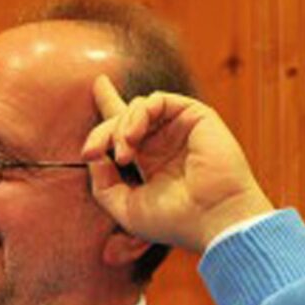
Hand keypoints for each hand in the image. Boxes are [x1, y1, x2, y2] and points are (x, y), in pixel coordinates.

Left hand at [81, 75, 273, 252]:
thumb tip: (93, 155)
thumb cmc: (174, 220)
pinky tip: (132, 136)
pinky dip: (139, 113)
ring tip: (123, 154)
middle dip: (101, 132)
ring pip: (136, 108)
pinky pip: (157, 100)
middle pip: (124, 116)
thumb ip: (102, 183)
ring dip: (120, 127)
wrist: (213, 218)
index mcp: (150, 162)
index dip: (109, 104)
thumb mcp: (125, 208)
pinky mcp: (194, 116)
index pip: (125, 128)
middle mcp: (163, 142)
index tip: (98, 84)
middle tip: (91, 152)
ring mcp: (179, 128)